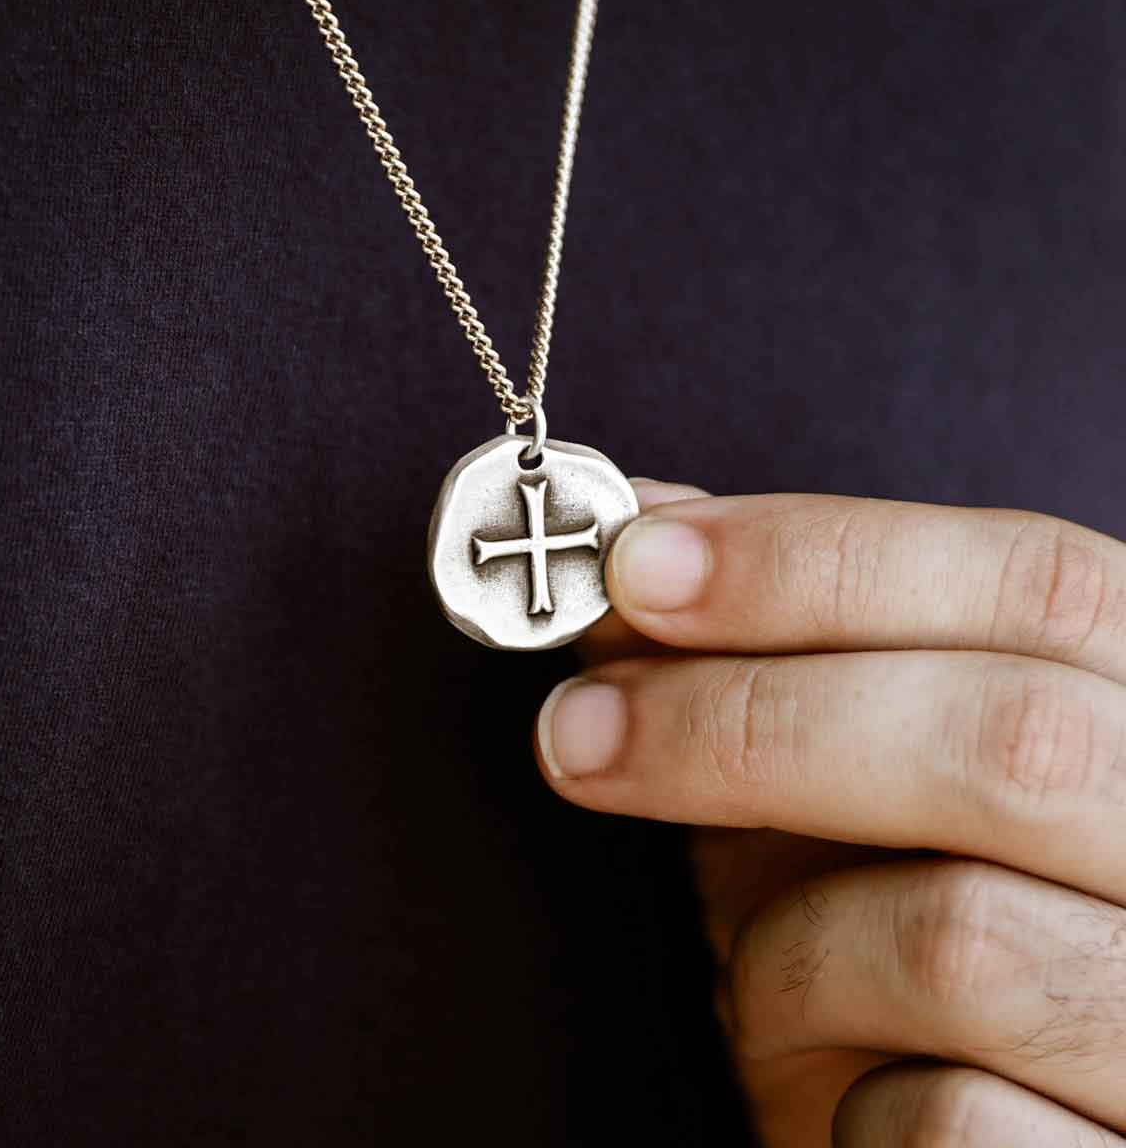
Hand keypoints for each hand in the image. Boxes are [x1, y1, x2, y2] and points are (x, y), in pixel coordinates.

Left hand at [536, 482, 1125, 1146]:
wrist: (977, 1145)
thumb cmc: (900, 956)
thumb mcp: (845, 794)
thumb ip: (775, 659)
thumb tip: (647, 529)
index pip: (1039, 583)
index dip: (820, 557)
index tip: (637, 562)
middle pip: (1008, 738)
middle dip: (746, 721)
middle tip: (576, 729)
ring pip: (961, 936)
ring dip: (781, 953)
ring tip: (745, 972)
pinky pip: (951, 1122)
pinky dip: (842, 1103)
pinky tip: (848, 1100)